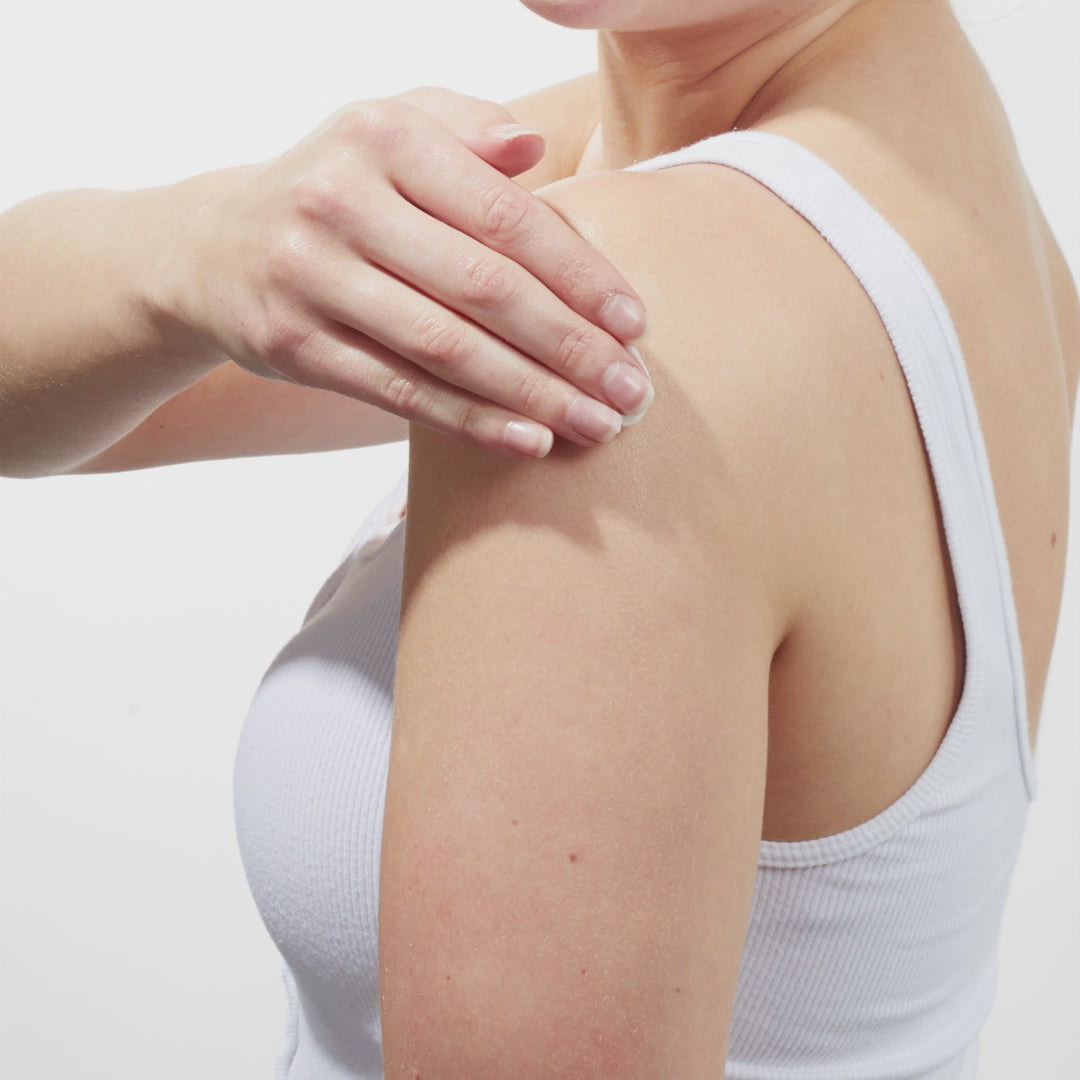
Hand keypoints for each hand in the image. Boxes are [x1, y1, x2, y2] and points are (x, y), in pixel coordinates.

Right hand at [166, 87, 651, 457]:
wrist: (213, 245)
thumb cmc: (337, 186)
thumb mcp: (391, 131)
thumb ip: (466, 129)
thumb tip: (534, 147)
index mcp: (385, 137)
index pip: (505, 215)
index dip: (579, 275)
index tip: (635, 324)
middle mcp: (340, 201)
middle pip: (483, 288)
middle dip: (570, 348)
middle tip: (632, 394)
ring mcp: (310, 276)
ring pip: (445, 349)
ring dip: (533, 395)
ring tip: (597, 427)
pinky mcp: (294, 345)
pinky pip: (399, 391)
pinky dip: (470, 421)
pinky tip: (529, 442)